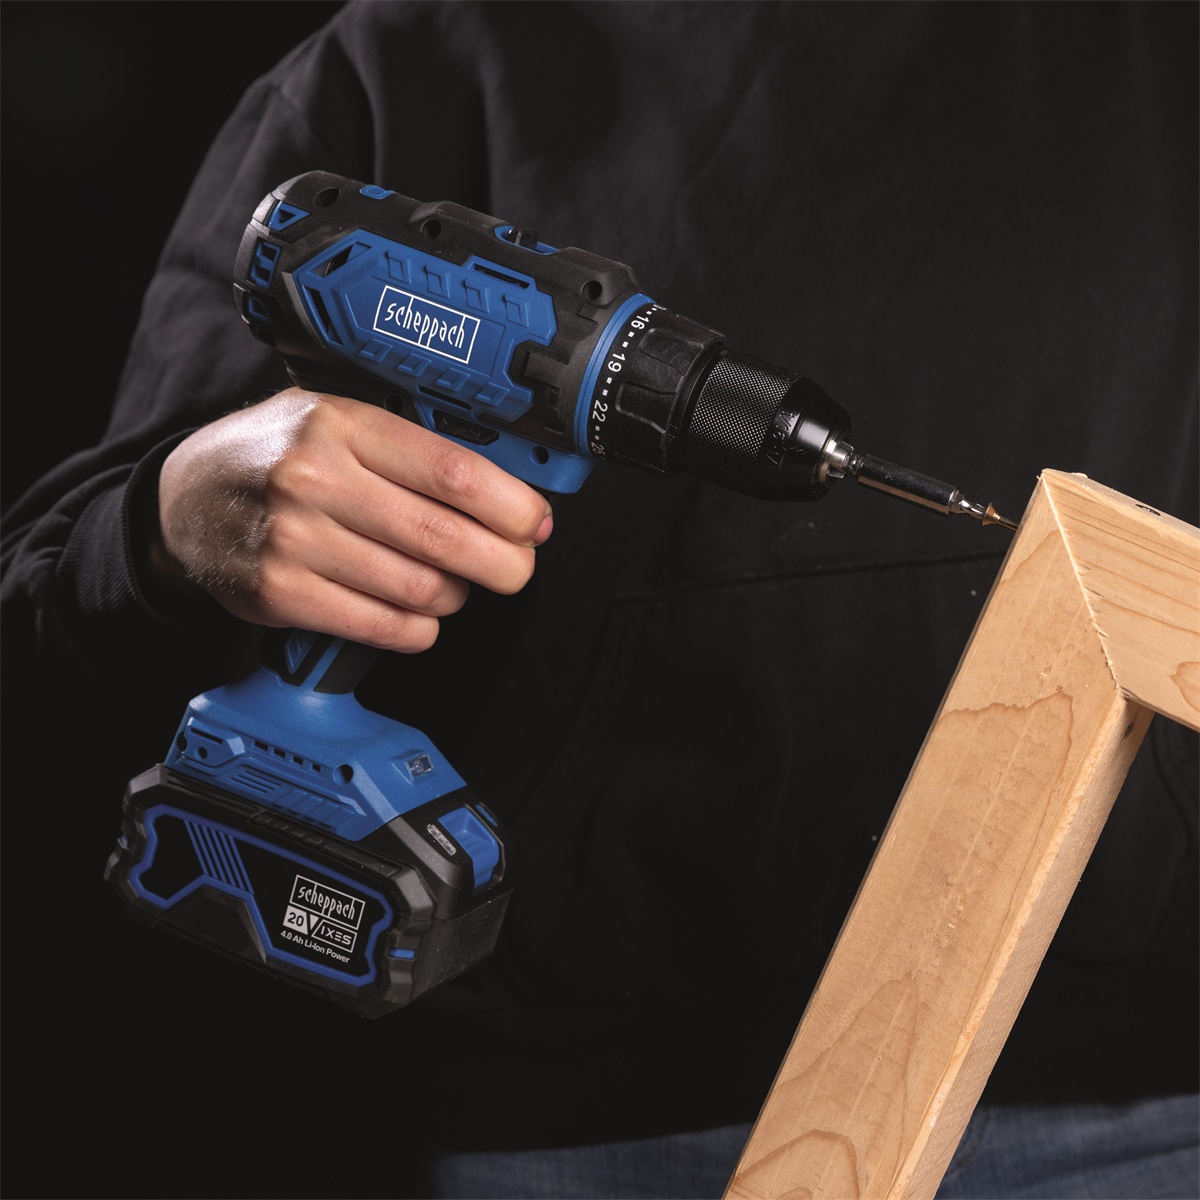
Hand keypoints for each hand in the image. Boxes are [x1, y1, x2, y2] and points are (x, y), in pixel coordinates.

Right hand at [152, 389, 552, 651]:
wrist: (185, 498)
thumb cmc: (277, 455)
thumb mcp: (337, 418)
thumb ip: (412, 445)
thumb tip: (506, 487)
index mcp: (342, 425)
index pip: (453, 472)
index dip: (511, 506)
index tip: (534, 523)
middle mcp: (316, 479)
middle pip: (444, 537)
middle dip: (502, 563)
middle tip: (516, 567)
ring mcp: (295, 540)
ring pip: (420, 589)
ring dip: (453, 595)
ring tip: (449, 583)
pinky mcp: (281, 593)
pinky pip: (384, 627)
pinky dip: (418, 628)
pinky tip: (417, 612)